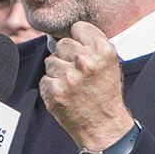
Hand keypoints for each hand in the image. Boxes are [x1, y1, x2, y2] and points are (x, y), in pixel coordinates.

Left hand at [40, 21, 130, 152]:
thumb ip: (92, 44)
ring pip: (50, 61)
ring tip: (73, 85)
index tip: (83, 51)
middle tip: (78, 73)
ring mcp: (68, 77)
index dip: (80, 40)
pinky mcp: (54, 91)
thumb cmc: (105, 92)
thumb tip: (69, 31)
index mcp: (102, 51)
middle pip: (62, 43)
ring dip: (58, 72)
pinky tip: (66, 95)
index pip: (78, 28)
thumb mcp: (110, 63)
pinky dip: (52, 87)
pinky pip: (45, 79)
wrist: (103, 126)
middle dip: (67, 56)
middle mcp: (85, 61)